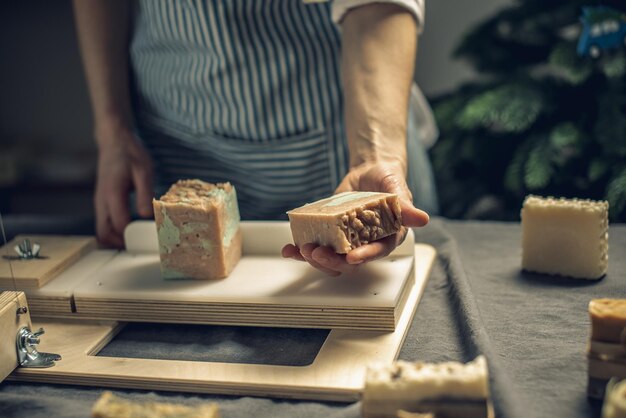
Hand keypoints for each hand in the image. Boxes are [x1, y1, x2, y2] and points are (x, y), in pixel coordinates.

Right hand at [94, 123, 153, 246]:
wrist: (114, 142)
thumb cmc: (130, 155)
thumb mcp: (144, 171)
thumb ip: (144, 193)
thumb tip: (146, 216)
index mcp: (112, 194)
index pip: (119, 225)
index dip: (134, 237)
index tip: (150, 241)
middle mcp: (102, 201)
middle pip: (104, 234)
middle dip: (121, 245)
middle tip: (142, 248)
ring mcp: (100, 203)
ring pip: (102, 231)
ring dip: (117, 240)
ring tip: (139, 242)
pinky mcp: (102, 203)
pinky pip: (104, 224)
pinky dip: (115, 233)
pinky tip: (132, 232)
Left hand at [282, 162, 428, 275]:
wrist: (369, 172)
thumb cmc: (387, 180)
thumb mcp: (396, 188)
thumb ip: (405, 206)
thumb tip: (422, 219)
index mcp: (386, 237)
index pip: (377, 252)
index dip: (364, 256)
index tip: (351, 257)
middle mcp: (365, 244)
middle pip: (349, 262)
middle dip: (332, 261)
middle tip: (317, 253)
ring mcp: (345, 241)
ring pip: (330, 260)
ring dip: (314, 259)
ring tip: (300, 250)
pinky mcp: (329, 234)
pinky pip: (316, 247)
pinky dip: (300, 251)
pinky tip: (289, 249)